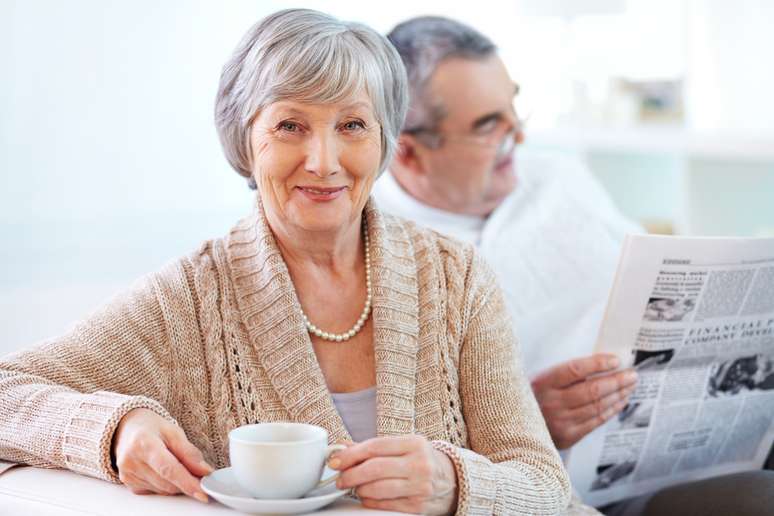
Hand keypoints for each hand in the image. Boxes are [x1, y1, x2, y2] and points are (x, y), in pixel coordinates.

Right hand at [112, 408, 213, 501]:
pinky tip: (164, 471)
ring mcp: (128, 474)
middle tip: (199, 474)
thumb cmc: (151, 428)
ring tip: (179, 466)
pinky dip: (166, 485)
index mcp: (144, 443)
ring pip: (163, 490)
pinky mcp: (128, 483)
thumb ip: (190, 452)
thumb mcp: (174, 432)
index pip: (168, 469)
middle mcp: (131, 461)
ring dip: (177, 484)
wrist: (127, 429)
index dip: (187, 482)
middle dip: (187, 482)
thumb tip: (204, 471)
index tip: (202, 492)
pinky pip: (155, 491)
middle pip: (167, 482)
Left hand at [330, 435, 456, 514]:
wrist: (452, 480)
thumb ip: (374, 447)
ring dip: (359, 489)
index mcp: (414, 443)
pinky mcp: (418, 506)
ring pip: (377, 488)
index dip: (351, 454)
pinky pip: (385, 504)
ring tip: (355, 487)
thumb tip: (342, 448)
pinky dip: (370, 501)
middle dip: (350, 474)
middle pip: (374, 468)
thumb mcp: (403, 446)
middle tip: (340, 479)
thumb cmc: (421, 460)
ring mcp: (420, 487)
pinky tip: (367, 496)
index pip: (375, 447)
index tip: (336, 460)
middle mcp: (420, 464)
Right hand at [531, 354, 637, 448]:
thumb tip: (601, 363)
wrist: (514, 426)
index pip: (575, 369)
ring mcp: (560, 422)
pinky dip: (611, 410)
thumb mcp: (539, 379)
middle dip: (617, 381)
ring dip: (618, 395)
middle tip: (633, 374)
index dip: (598, 364)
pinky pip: (596, 421)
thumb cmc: (531, 396)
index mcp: (542, 383)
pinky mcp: (568, 437)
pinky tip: (620, 401)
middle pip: (592, 390)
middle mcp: (551, 403)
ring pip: (597, 406)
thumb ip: (563, 373)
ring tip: (630, 386)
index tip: (616, 360)